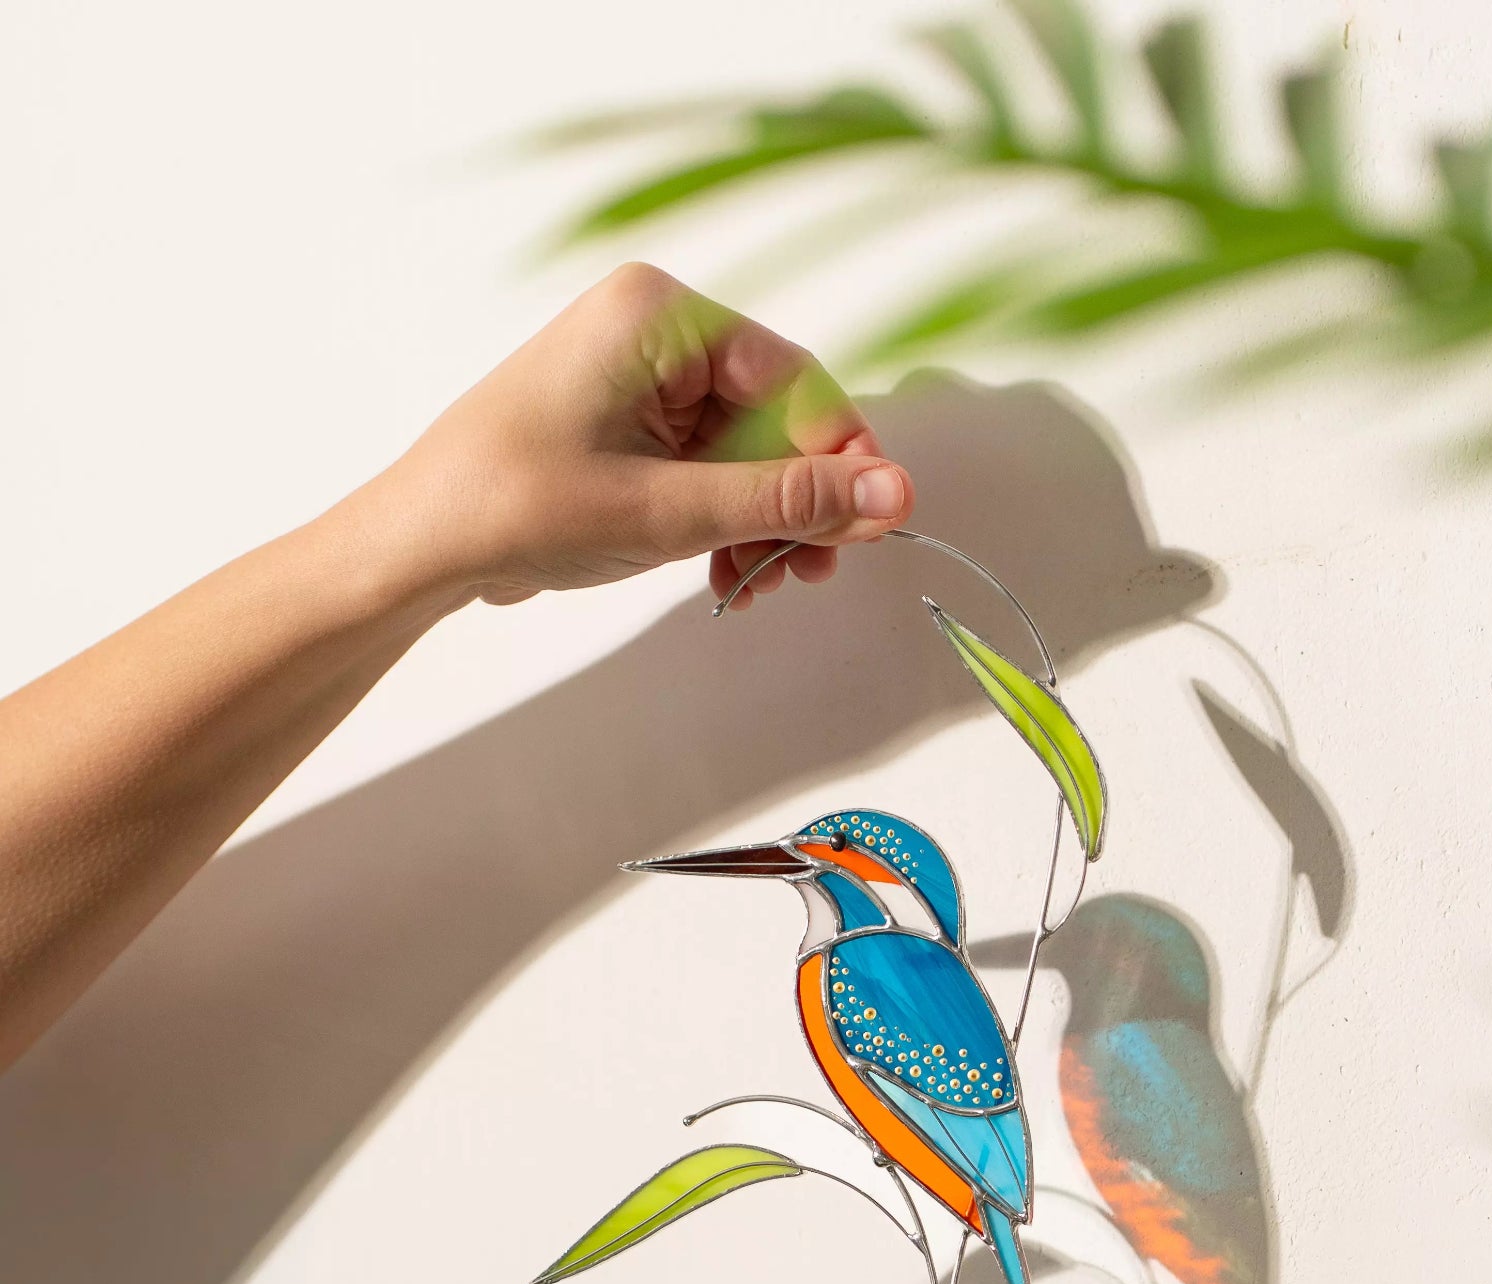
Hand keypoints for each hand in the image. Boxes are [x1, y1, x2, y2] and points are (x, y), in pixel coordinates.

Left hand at [378, 262, 912, 610]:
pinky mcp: (634, 423)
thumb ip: (788, 500)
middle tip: (812, 573)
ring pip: (752, 454)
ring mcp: (645, 377)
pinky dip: (731, 524)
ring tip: (759, 585)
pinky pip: (715, 469)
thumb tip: (895, 494)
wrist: (420, 545)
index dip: (843, 458)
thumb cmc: (517, 506)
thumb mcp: (670, 508)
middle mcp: (659, 330)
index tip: (873, 528)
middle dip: (798, 504)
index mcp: (662, 314)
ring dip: (767, 526)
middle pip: (779, 419)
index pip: (796, 381)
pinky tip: (731, 575)